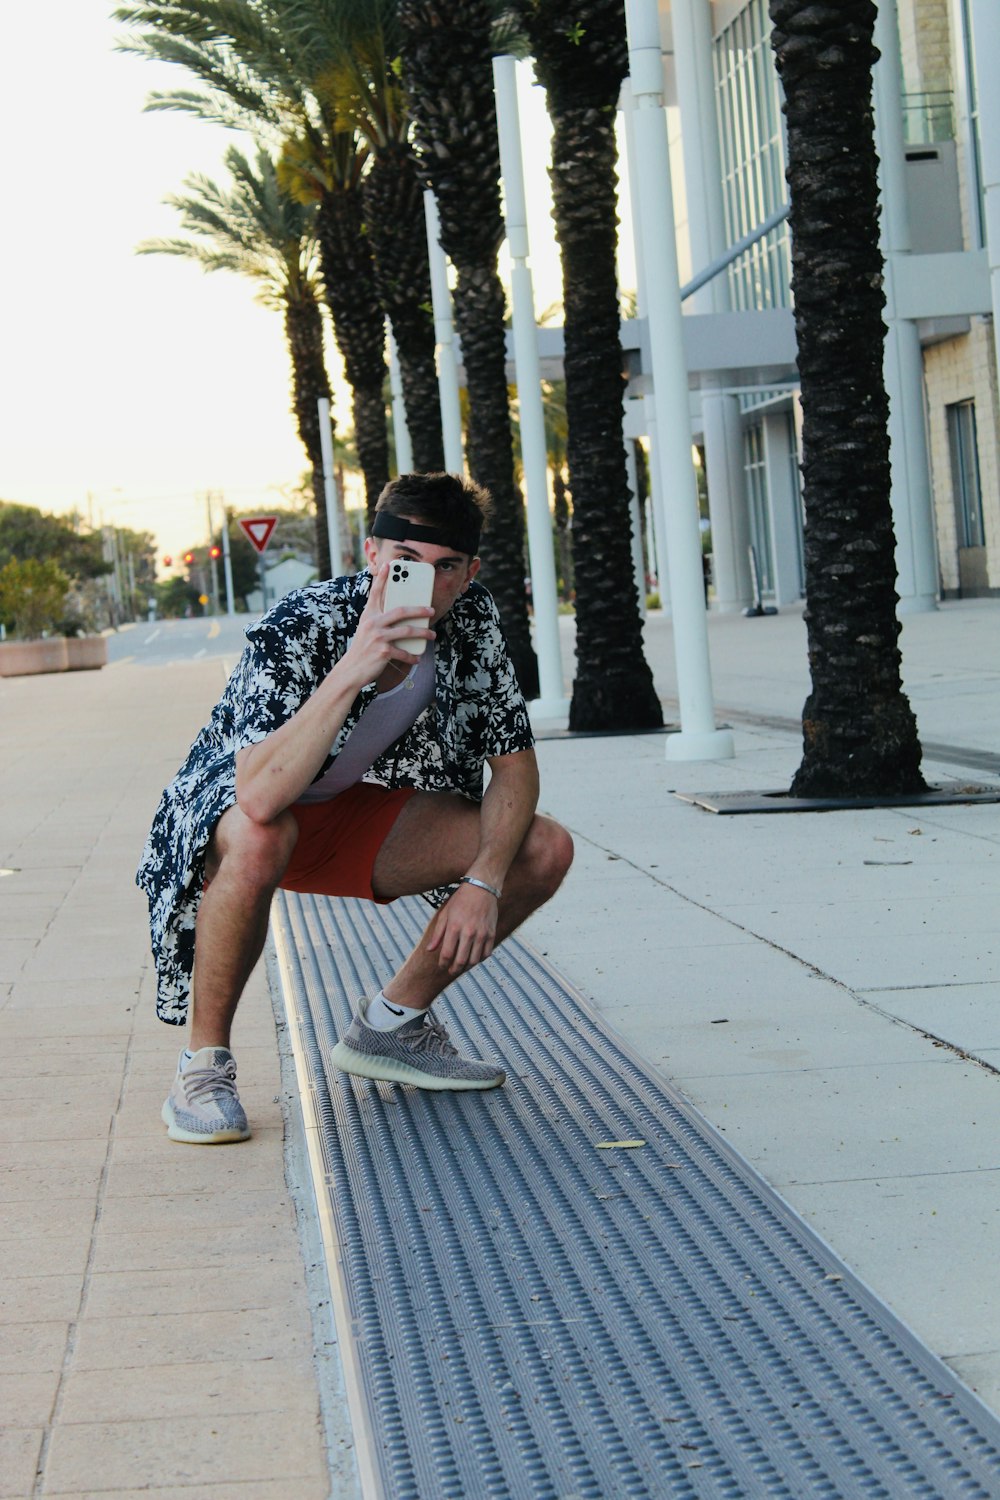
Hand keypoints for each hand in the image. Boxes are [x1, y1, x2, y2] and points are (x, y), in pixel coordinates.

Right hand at [343, 563, 433, 685]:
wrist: (351, 670)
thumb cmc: (362, 649)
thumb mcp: (367, 630)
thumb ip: (379, 620)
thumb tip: (402, 615)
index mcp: (368, 615)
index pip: (375, 593)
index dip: (382, 578)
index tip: (389, 565)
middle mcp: (372, 623)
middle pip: (401, 611)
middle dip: (419, 610)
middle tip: (431, 610)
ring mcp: (378, 637)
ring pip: (407, 631)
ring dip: (423, 633)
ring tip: (432, 635)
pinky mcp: (383, 651)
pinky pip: (403, 652)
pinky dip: (412, 656)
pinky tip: (418, 657)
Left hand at [426, 883, 498, 973]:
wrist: (482, 887)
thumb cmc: (460, 900)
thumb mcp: (445, 913)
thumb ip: (437, 933)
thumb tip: (430, 950)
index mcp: (454, 927)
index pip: (447, 954)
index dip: (443, 964)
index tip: (441, 966)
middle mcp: (468, 932)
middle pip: (461, 960)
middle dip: (454, 969)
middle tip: (451, 971)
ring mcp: (482, 933)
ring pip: (474, 960)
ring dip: (467, 967)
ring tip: (462, 967)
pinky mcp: (491, 933)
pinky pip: (486, 953)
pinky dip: (480, 959)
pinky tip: (474, 958)